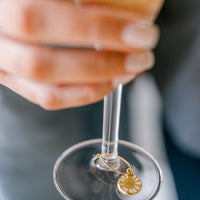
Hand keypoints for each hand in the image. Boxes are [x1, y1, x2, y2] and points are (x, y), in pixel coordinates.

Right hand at [0, 0, 161, 109]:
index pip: (44, 12)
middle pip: (44, 48)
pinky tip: (110, 84)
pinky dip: (83, 95)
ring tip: (131, 70)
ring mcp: (4, 61)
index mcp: (9, 0)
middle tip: (144, 51)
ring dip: (96, 79)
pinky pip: (47, 98)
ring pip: (45, 79)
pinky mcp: (14, 80)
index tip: (140, 28)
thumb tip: (133, 6)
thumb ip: (89, 2)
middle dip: (101, 57)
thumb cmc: (49, 5)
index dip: (97, 26)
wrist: (14, 13)